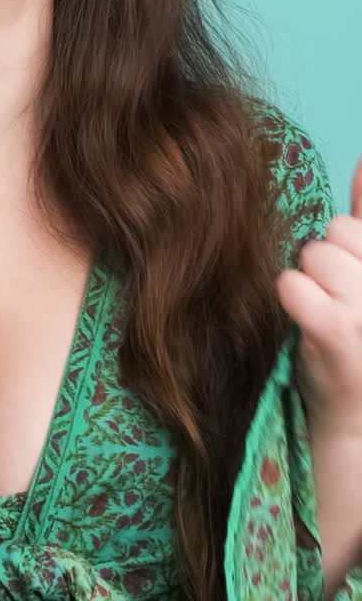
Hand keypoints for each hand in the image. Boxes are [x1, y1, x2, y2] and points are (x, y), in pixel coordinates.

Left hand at [276, 154, 361, 434]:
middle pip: (337, 232)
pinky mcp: (337, 333)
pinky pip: (294, 284)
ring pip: (314, 254)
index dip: (347, 247)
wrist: (357, 421)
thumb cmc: (358, 338)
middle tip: (336, 299)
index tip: (352, 279)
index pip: (355, 225)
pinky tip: (304, 321)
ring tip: (322, 312)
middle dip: (327, 259)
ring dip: (309, 279)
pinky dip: (292, 299)